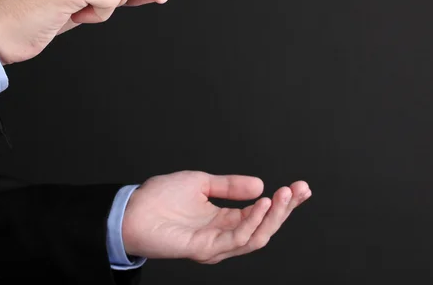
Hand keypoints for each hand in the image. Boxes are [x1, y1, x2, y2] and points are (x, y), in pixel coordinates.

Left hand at [121, 170, 310, 263]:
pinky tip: (262, 203)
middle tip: (300, 189)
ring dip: (274, 216)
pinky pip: (236, 239)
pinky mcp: (205, 248)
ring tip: (284, 194)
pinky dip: (252, 222)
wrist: (131, 210)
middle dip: (286, 209)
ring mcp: (216, 245)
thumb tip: (259, 184)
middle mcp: (223, 235)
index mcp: (224, 220)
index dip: (283, 202)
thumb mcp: (201, 183)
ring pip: (257, 236)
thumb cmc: (159, 198)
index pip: (261, 214)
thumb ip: (230, 186)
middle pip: (265, 227)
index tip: (301, 187)